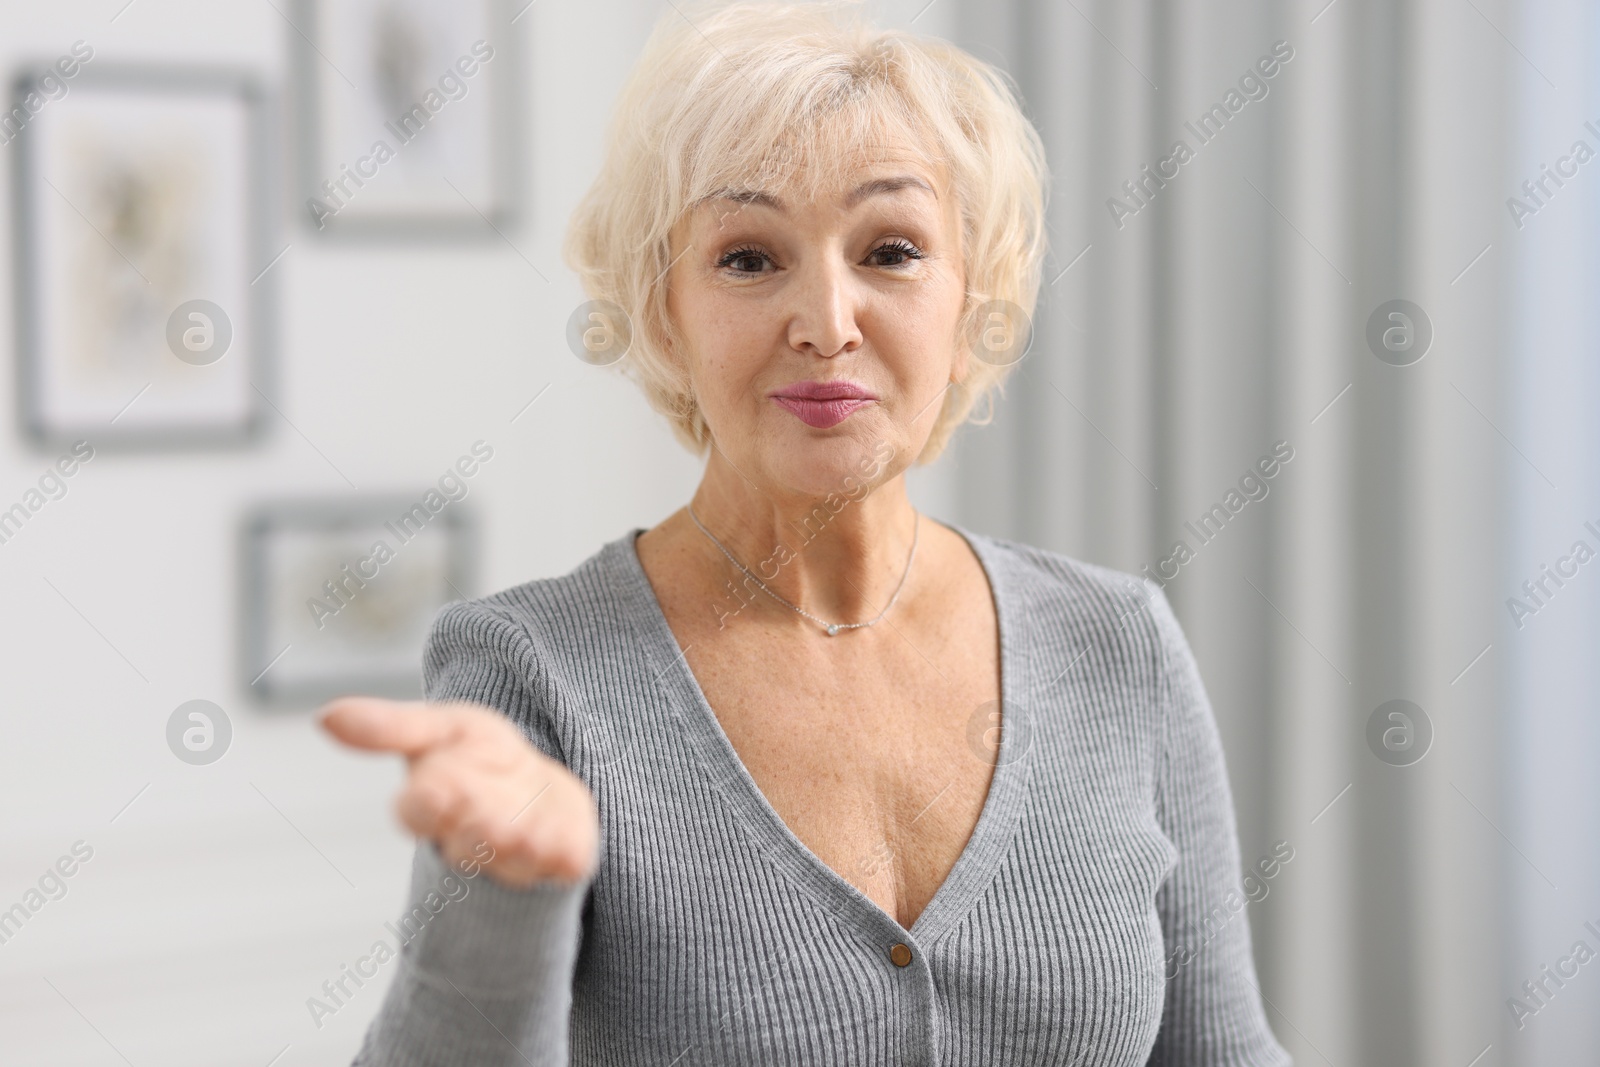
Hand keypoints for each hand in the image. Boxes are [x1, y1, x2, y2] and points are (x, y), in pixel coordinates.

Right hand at [318, 697, 598, 888]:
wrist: (538, 790)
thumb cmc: (477, 759)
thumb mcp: (438, 728)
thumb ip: (389, 727)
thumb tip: (324, 716)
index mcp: (434, 805)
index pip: (417, 812)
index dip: (424, 805)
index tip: (429, 791)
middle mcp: (473, 837)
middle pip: (468, 838)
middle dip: (476, 826)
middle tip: (482, 816)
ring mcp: (519, 853)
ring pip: (514, 857)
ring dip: (517, 846)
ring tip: (519, 831)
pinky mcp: (563, 858)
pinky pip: (564, 863)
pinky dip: (565, 858)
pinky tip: (568, 854)